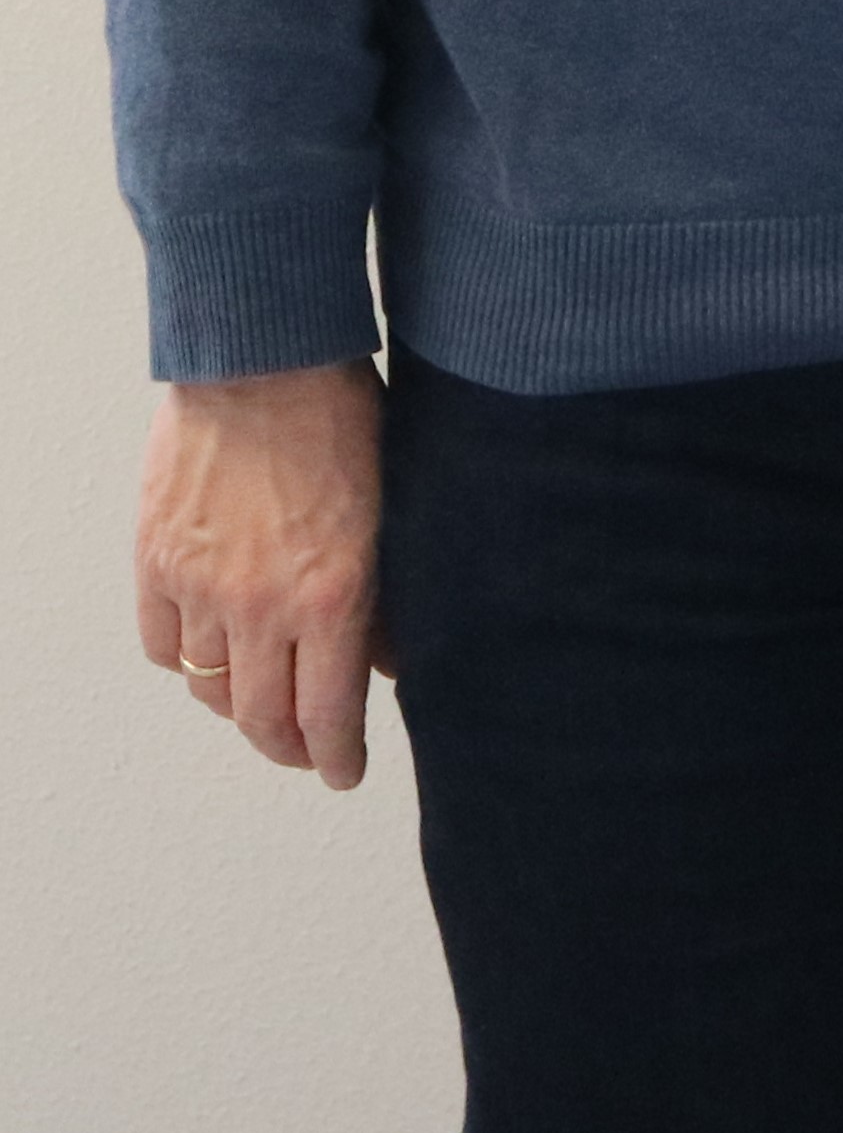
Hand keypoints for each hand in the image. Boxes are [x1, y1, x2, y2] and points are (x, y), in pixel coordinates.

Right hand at [136, 362, 386, 786]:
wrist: (264, 361)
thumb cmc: (344, 418)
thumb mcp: (396, 509)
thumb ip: (388, 593)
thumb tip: (391, 658)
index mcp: (333, 593)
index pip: (329, 713)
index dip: (336, 756)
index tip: (344, 771)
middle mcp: (261, 604)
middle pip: (262, 718)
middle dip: (289, 748)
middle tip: (307, 753)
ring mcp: (200, 586)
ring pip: (210, 686)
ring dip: (238, 704)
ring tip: (262, 703)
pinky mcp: (156, 563)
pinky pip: (164, 644)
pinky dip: (187, 660)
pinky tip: (213, 652)